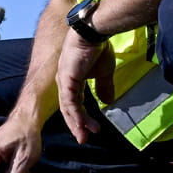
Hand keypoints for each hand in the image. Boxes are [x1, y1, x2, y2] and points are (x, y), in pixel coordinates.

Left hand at [54, 30, 113, 144]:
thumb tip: (108, 102)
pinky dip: (76, 115)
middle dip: (77, 125)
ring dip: (77, 124)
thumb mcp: (104, 72)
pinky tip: (82, 125)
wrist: (94, 34)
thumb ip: (104, 87)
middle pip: (69, 109)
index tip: (92, 128)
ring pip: (68, 109)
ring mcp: (64, 82)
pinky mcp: (67, 81)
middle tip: (84, 138)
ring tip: (84, 136)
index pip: (75, 104)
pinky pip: (70, 103)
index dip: (82, 117)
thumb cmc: (98, 48)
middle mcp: (65, 83)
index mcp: (73, 81)